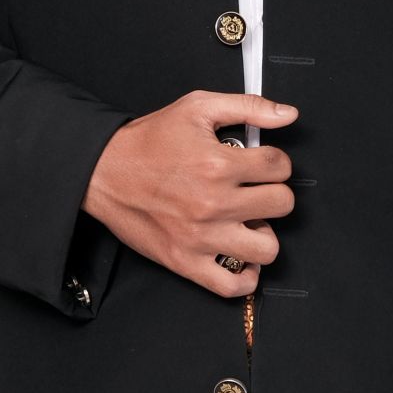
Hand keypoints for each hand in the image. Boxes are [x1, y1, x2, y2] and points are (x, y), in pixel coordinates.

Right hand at [82, 91, 297, 295]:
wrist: (104, 171)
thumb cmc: (149, 141)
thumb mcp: (198, 107)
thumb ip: (248, 106)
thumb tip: (288, 115)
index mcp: (219, 164)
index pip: (280, 166)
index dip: (276, 161)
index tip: (263, 164)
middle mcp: (214, 203)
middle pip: (281, 204)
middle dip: (273, 192)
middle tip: (255, 189)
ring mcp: (201, 237)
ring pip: (267, 248)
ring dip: (264, 233)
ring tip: (248, 221)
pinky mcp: (186, 262)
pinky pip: (233, 286)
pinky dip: (246, 276)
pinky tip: (241, 256)